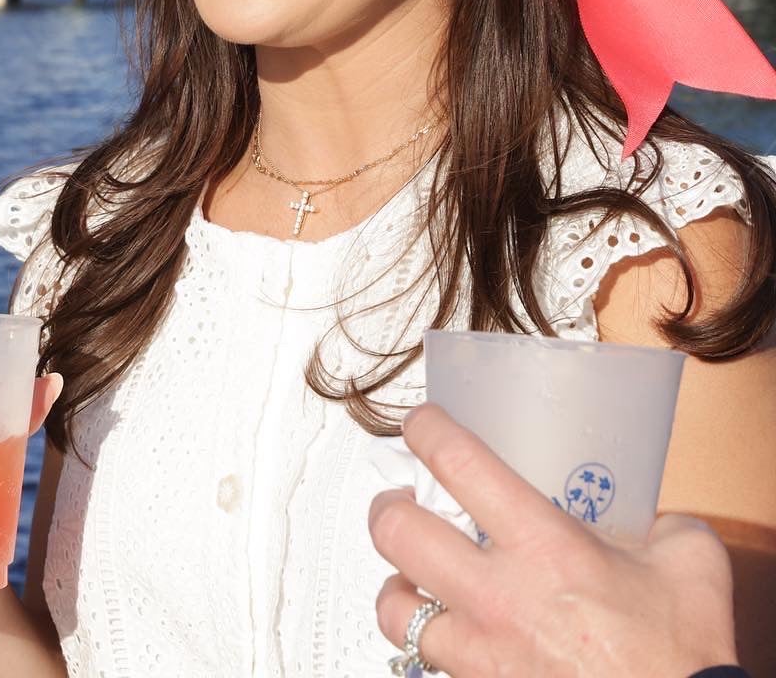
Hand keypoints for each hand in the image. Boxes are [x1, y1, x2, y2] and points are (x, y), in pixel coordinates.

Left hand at [368, 403, 738, 677]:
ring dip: (395, 584)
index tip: (420, 424)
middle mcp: (501, 597)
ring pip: (393, 607)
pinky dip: (426, 643)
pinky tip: (446, 632)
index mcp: (545, 547)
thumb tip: (649, 517)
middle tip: (401, 499)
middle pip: (396, 531)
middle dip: (387, 505)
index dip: (425, 430)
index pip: (456, 462)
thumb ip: (662, 524)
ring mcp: (486, 653)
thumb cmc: (684, 661)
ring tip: (409, 572)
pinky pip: (428, 662)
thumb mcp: (689, 564)